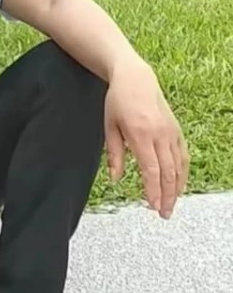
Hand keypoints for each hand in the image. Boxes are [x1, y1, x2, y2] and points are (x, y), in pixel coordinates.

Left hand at [104, 58, 188, 218]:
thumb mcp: (109, 127)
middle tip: (163, 214)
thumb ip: (114, 154)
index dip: (153, 190)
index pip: (150, 169)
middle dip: (166, 196)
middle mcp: (159, 134)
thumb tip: (115, 179)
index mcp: (140, 134)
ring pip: (178, 166)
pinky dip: (182, 173)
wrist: (135, 79)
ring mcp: (170, 132)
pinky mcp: (176, 130)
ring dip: (176, 188)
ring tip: (170, 205)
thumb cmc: (117, 102)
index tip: (153, 206)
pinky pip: (183, 155)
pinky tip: (178, 185)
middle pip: (167, 172)